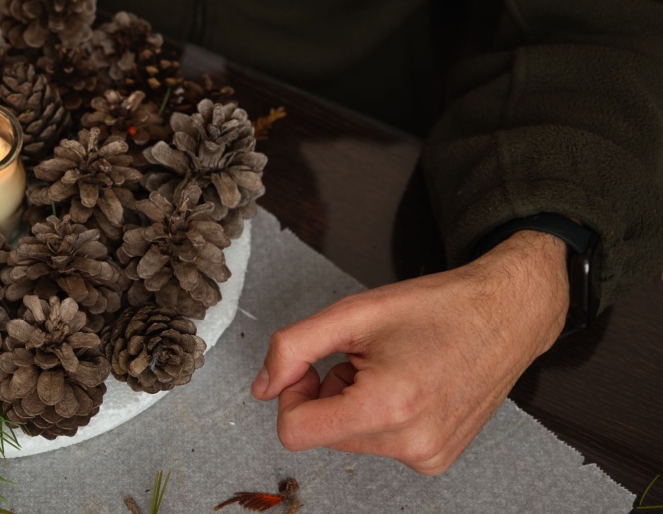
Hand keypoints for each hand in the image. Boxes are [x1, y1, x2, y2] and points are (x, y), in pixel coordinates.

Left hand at [250, 230, 568, 473]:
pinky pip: (379, 443)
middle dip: (328, 393)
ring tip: (391, 368)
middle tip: (363, 358)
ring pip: (348, 439)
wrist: (507, 315)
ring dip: (354, 402)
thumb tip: (261, 387)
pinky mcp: (437, 460)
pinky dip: (380, 414)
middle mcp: (411, 443)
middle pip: (321, 433)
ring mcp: (428, 457)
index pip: (294, 432)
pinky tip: (408, 385)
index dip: (291, 393)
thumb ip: (292, 348)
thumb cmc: (437, 308)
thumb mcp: (351, 313)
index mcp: (387, 407)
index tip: (313, 366)